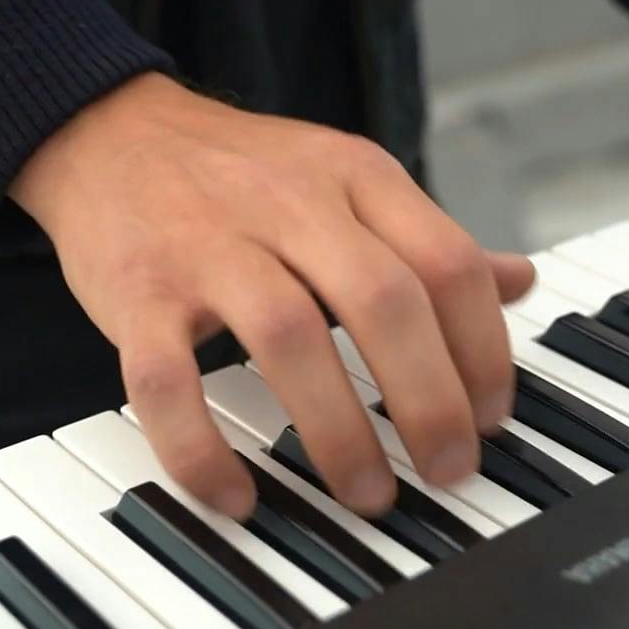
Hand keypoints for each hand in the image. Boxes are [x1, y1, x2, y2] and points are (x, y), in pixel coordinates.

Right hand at [12, 74, 535, 517]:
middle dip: (430, 401)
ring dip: (339, 432)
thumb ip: (428, 235)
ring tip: (368, 495)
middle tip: (449, 470)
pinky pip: (166, 383)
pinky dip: (203, 449)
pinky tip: (239, 496)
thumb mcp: (346, 178)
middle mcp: (289, 203)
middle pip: (383, 300)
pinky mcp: (135, 293)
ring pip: (289, 337)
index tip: (492, 418)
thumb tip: (520, 281)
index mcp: (355, 175)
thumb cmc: (241, 172)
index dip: (483, 350)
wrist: (108, 132)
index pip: (446, 262)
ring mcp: (207, 247)